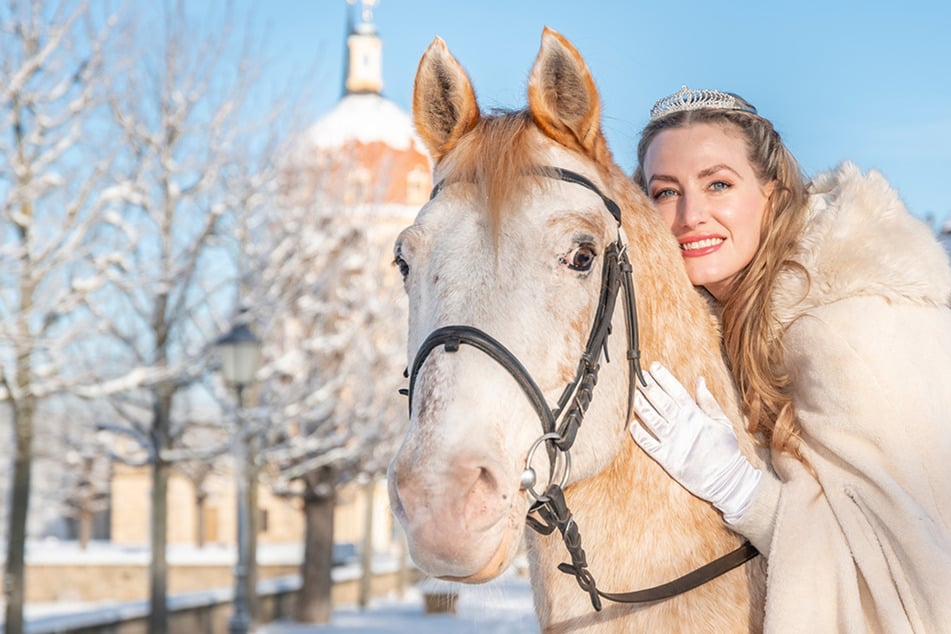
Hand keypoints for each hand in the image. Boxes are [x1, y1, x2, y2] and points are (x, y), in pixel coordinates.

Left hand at [630, 362, 760, 523]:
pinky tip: (631, 424)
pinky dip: (639, 434)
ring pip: (651, 420)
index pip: (676, 391)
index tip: (654, 367)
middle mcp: (682, 427)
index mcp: (695, 416)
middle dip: (648, 387)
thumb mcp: (722, 422)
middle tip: (638, 377)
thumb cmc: (725, 450)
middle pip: (661, 402)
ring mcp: (673, 443)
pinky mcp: (666, 460)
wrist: (726, 480)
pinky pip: (648, 445)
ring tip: (633, 395)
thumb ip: (708, 401)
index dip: (664, 378)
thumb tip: (700, 380)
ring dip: (640, 406)